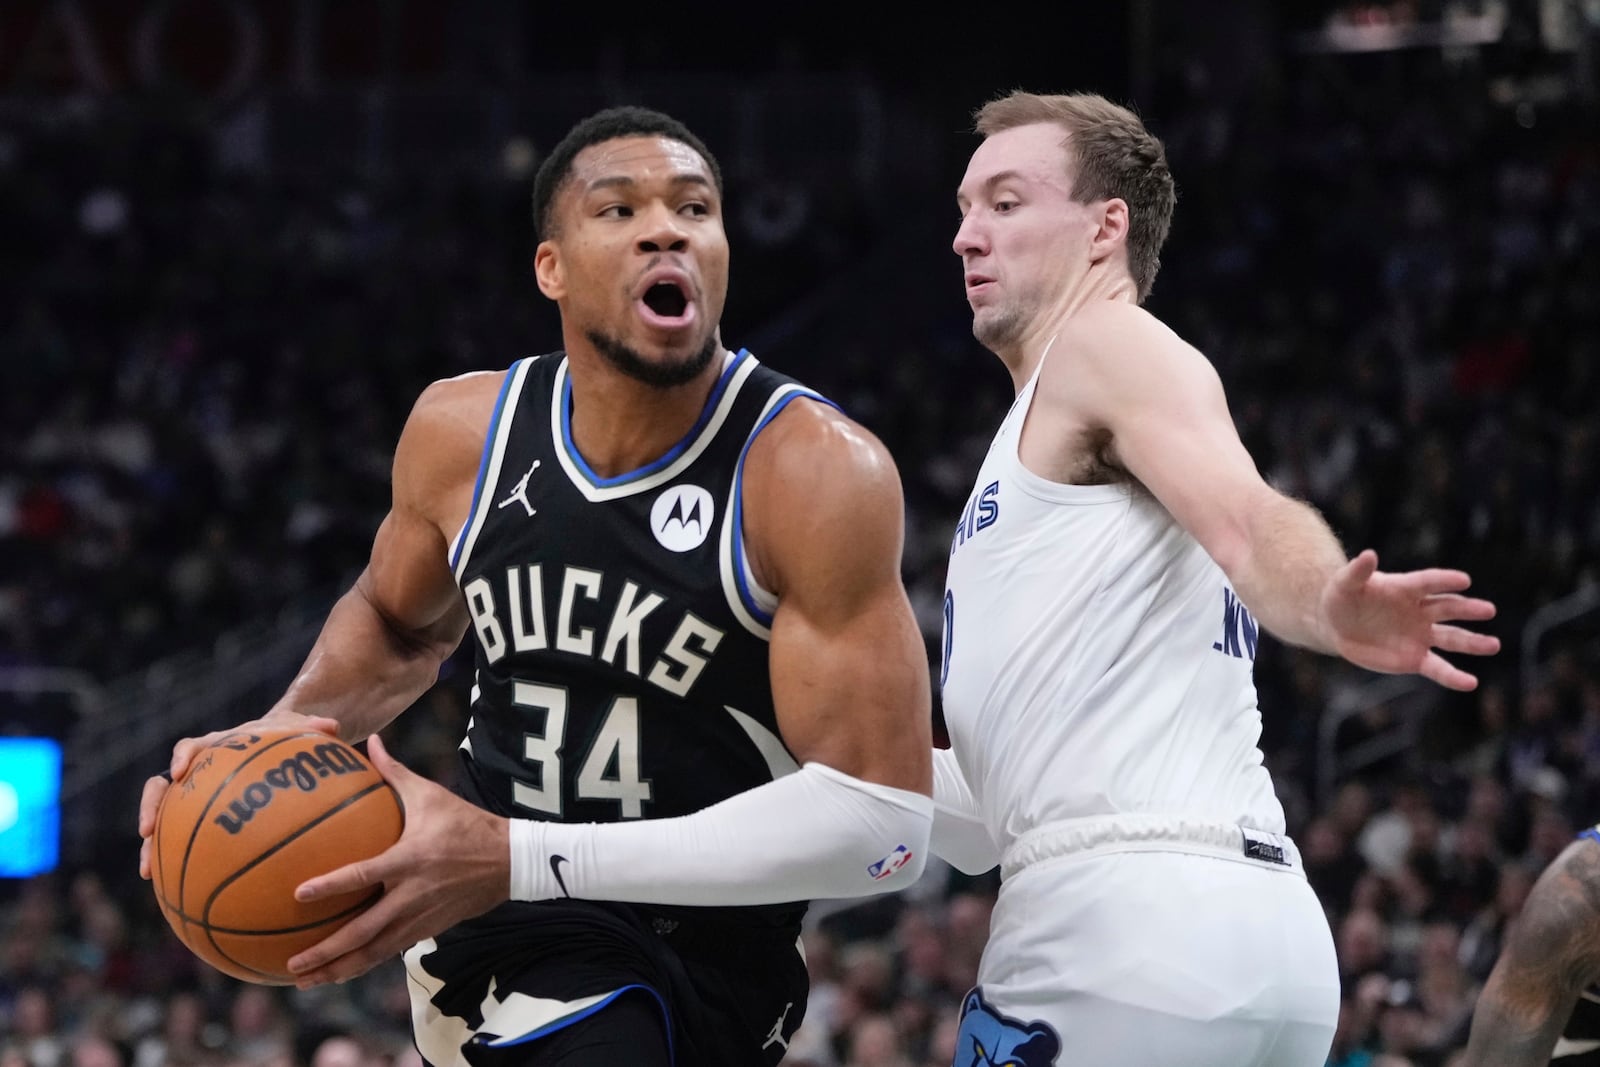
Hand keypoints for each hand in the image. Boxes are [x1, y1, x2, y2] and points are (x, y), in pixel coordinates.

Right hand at [137, 711, 341, 879]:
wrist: (274, 751)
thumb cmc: (284, 740)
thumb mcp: (297, 732)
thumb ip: (311, 728)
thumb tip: (332, 727)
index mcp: (213, 747)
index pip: (189, 747)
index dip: (182, 757)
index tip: (181, 770)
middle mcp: (194, 773)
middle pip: (160, 787)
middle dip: (149, 807)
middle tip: (146, 830)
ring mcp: (190, 801)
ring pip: (161, 822)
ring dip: (152, 846)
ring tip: (148, 872)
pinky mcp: (195, 824)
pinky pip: (181, 845)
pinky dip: (177, 865)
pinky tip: (181, 892)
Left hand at [285, 733, 509, 986]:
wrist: (509, 860)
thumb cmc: (466, 823)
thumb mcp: (431, 795)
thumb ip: (394, 772)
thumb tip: (369, 741)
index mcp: (409, 859)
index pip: (364, 875)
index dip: (332, 886)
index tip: (299, 894)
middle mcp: (412, 894)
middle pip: (364, 931)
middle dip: (326, 951)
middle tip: (293, 964)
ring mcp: (420, 917)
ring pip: (374, 952)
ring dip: (339, 968)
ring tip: (305, 980)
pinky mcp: (427, 930)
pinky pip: (388, 952)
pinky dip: (361, 965)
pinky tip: (337, 972)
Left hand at [1320, 549, 1499, 690]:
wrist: (1336, 625)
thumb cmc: (1342, 597)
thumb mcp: (1344, 583)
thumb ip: (1358, 571)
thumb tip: (1368, 554)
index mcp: (1406, 588)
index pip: (1428, 582)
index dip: (1444, 581)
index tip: (1464, 580)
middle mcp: (1420, 610)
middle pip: (1448, 608)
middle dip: (1468, 609)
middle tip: (1488, 610)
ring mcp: (1421, 635)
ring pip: (1451, 638)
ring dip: (1472, 642)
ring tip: (1493, 645)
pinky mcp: (1415, 658)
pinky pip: (1438, 668)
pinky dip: (1453, 676)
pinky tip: (1470, 683)